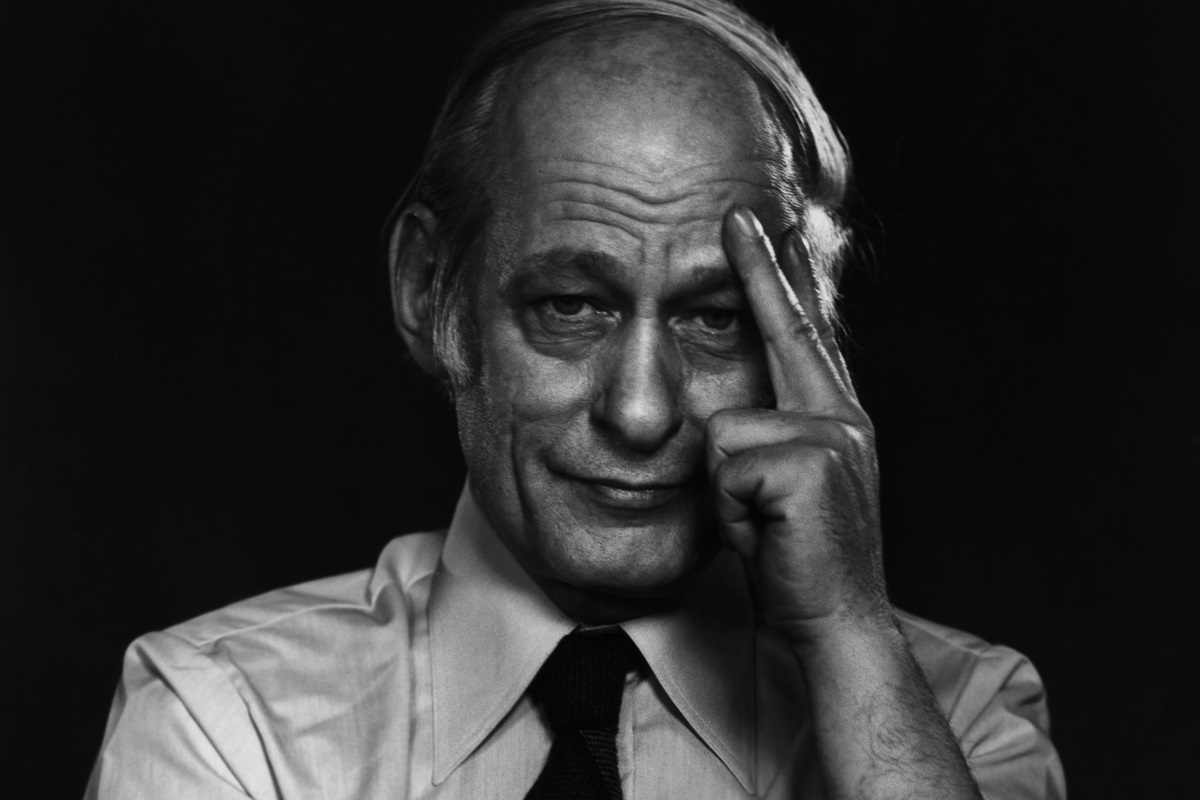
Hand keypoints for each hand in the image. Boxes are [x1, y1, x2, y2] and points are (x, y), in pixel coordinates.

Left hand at [708, 206, 887, 645]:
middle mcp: (843, 417)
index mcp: (836, 419)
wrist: (836, 620)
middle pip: (784, 333)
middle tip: (735, 214)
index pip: (803, 334)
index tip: (763, 227)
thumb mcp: (777, 486)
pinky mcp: (810, 464)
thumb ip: (766, 434)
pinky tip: (765, 533)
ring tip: (760, 522)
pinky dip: (731, 510)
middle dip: (758, 273)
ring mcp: (833, 438)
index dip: (782, 278)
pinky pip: (727, 467)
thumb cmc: (795, 555)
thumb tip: (726, 404)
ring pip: (726, 427)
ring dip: (727, 487)